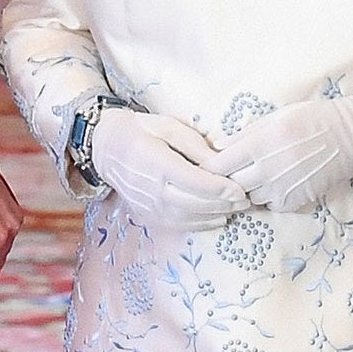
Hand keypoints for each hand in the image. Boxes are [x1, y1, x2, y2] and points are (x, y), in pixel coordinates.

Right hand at [94, 110, 246, 230]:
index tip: (240, 190)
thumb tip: (220, 160)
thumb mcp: (168, 127)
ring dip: (214, 216)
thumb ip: (195, 145)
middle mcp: (151, 188)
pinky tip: (216, 218)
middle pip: (194, 203)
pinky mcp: (147, 214)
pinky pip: (176, 225)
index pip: (194, 181)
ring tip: (236, 210)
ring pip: (187, 218)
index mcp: (157, 162)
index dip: (220, 189)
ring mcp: (147, 205)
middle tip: (246, 201)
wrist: (106, 148)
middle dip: (223, 205)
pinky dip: (199, 224)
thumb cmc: (140, 131)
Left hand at [209, 88, 352, 214]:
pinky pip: (268, 205)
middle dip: (225, 179)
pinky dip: (266, 197)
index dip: (208, 166)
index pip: (218, 165)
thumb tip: (215, 147)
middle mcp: (268, 169)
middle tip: (228, 171)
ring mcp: (281, 189)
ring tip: (255, 174)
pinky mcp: (293, 202)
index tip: (206, 164)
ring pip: (247, 196)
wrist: (351, 138)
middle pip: (229, 184)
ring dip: (245, 189)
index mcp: (260, 143)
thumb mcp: (275, 117)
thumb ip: (244, 134)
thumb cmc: (312, 120)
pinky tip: (274, 182)